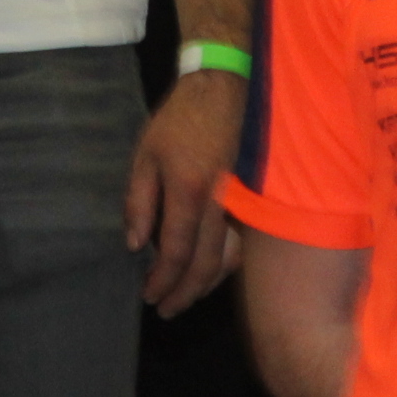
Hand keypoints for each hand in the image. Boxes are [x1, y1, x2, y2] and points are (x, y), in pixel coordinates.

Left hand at [124, 68, 244, 317]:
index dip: (162, 281)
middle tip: (166, 310)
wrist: (228, 85)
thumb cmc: (181, 119)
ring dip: (207, 285)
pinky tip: (213, 273)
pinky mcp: (260, 199)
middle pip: (206, 266)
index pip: (177, 253)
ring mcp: (246, 203)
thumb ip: (139, 202)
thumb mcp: (147, 154)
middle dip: (184, 294)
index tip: (148, 296)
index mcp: (190, 191)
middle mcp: (223, 204)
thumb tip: (136, 246)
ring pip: (231, 260)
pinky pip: (245, 244)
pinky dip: (227, 265)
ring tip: (186, 297)